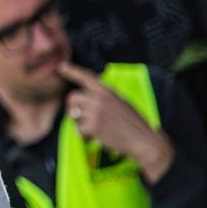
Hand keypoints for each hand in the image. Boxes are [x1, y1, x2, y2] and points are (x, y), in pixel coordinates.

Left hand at [58, 62, 174, 183]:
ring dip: (79, 124)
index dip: (72, 71)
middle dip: (72, 108)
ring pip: (73, 115)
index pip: (86, 77)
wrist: (145, 141)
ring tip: (93, 130)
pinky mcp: (93, 126)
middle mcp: (99, 98)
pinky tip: (95, 138)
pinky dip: (84, 136)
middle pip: (72, 97)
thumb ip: (104, 97)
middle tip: (80, 118)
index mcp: (107, 91)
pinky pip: (78, 130)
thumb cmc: (134, 123)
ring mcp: (95, 112)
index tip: (62, 66)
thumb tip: (87, 98)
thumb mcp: (121, 102)